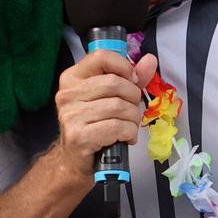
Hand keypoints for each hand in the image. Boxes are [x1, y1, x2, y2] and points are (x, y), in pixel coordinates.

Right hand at [49, 50, 158, 171]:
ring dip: (133, 119)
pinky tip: (125, 138)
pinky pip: (117, 127)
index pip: (101, 57)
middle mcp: (67, 94)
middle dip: (133, 98)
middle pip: (114, 83)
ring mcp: (71, 115)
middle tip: (132, 111)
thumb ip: (130, 78)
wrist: (75, 160)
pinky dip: (129, 133)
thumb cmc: (94, 126)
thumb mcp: (110, 97)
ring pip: (119, 106)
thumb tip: (150, 60)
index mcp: (72, 78)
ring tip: (129, 126)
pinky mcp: (79, 136)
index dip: (124, 67)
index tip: (132, 81)